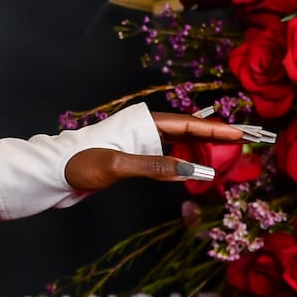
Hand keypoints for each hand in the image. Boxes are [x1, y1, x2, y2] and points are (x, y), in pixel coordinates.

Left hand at [63, 111, 252, 191]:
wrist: (52, 172)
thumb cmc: (79, 163)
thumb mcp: (117, 165)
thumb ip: (154, 166)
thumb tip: (194, 170)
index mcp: (140, 124)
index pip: (186, 124)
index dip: (215, 129)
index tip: (241, 132)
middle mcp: (142, 130)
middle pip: (187, 131)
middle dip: (215, 138)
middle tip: (244, 146)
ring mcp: (138, 144)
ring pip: (179, 144)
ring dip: (202, 150)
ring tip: (228, 159)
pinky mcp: (133, 159)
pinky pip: (167, 157)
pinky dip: (185, 162)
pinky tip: (196, 170)